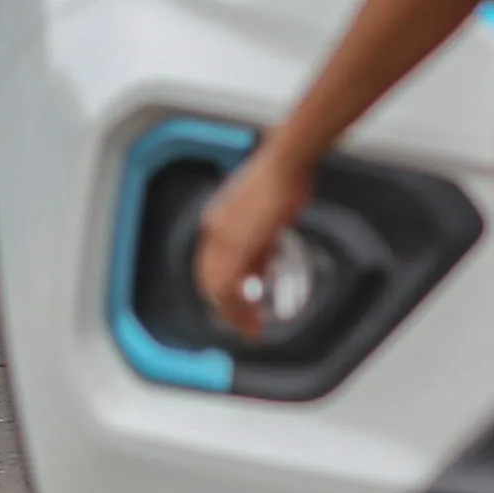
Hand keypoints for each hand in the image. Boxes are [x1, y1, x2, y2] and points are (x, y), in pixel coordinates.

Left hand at [190, 147, 315, 340]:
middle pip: (210, 281)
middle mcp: (213, 231)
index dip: (222, 290)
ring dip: (233, 313)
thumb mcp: (265, 219)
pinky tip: (252, 319)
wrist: (283, 163)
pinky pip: (230, 287)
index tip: (236, 306)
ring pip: (217, 288)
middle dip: (225, 308)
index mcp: (216, 223)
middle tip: (244, 325)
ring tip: (250, 329)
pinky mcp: (238, 244)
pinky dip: (239, 308)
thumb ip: (259, 249)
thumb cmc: (281, 181)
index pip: (211, 266)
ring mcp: (223, 238)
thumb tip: (259, 273)